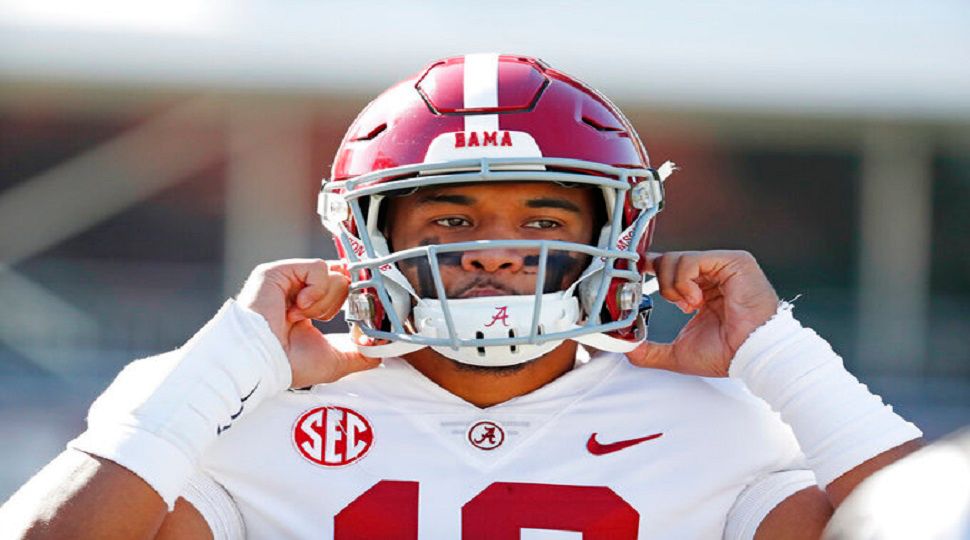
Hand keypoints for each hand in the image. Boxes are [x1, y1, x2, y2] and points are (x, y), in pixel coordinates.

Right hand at [236, 259, 379, 387]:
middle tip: (323, 320)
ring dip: (324, 302)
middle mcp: (299, 291)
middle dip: (339, 305)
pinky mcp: (280, 271)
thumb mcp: (335, 361)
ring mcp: (289, 280)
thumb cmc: (289, 364)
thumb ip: (360, 354)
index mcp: (310, 309)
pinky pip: (318, 267)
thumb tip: (380, 349)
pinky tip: (298, 308)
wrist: (263, 362)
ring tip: (302, 317)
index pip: (343, 290)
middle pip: (344, 281)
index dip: (355, 301)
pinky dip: (316, 290)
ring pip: (335, 274)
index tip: (359, 317)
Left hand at [626, 250, 778, 376]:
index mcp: (700, 291)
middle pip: (668, 260)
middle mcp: (711, 276)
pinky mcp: (733, 261)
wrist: (750, 355)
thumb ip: (649, 350)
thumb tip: (626, 347)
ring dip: (673, 286)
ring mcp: (722, 266)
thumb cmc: (726, 354)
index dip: (649, 269)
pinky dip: (685, 281)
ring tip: (689, 305)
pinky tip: (695, 299)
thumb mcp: (677, 353)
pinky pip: (692, 259)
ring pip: (677, 258)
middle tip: (670, 302)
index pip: (668, 268)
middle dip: (661, 282)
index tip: (634, 277)